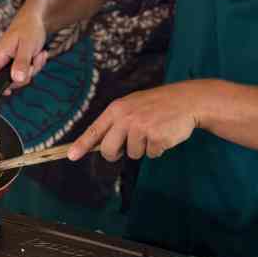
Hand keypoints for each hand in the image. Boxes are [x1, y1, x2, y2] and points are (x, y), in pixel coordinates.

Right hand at [0, 9, 48, 98]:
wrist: (37, 19)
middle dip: (26, 76)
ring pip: (22, 78)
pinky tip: (40, 54)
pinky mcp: (20, 64)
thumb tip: (16, 79)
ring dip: (34, 68)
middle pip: (10, 82)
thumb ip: (21, 63)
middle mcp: (3, 62)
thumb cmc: (28, 27)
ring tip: (38, 54)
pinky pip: (29, 72)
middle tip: (33, 62)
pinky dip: (37, 65)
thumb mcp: (26, 45)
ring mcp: (12, 63)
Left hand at [67, 81, 202, 161]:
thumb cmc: (158, 105)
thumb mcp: (133, 105)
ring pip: (133, 154)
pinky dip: (158, 148)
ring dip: (143, 148)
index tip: (71, 156)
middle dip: (117, 154)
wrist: (186, 100)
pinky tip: (164, 133)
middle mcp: (126, 118)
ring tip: (154, 131)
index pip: (95, 130)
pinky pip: (151, 154)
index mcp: (117, 109)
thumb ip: (118, 121)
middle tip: (127, 146)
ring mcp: (141, 127)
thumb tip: (103, 144)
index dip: (81, 145)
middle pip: (109, 150)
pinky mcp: (156, 137)